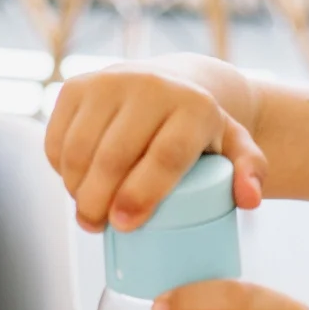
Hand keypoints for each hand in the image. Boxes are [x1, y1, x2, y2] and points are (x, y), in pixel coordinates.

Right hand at [44, 66, 265, 232]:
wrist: (172, 83)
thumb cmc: (201, 131)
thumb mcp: (234, 148)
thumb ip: (250, 171)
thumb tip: (249, 200)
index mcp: (195, 106)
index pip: (164, 156)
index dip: (141, 195)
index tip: (125, 225)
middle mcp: (151, 86)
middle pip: (115, 156)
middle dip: (99, 201)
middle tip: (98, 227)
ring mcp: (109, 81)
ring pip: (80, 148)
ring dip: (75, 188)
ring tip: (86, 212)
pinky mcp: (77, 86)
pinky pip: (58, 137)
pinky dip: (60, 168)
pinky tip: (73, 184)